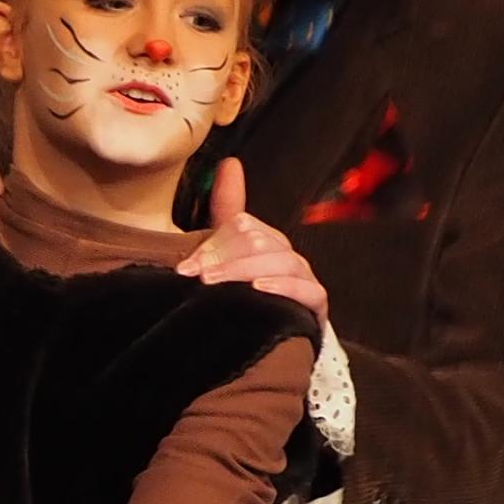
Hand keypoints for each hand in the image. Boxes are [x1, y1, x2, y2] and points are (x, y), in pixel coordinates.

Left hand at [176, 164, 327, 324]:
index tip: (186, 267)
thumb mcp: (229, 251)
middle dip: (225, 260)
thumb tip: (230, 163)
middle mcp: (286, 254)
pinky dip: (284, 288)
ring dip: (246, 272)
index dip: (213, 244)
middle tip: (200, 277)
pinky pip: (308, 291)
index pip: (242, 226)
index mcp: (265, 239)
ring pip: (281, 263)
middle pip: (260, 243)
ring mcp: (304, 278)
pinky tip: (260, 290)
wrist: (265, 340)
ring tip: (219, 284)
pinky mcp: (316, 304)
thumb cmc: (243, 293)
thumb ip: (227, 209)